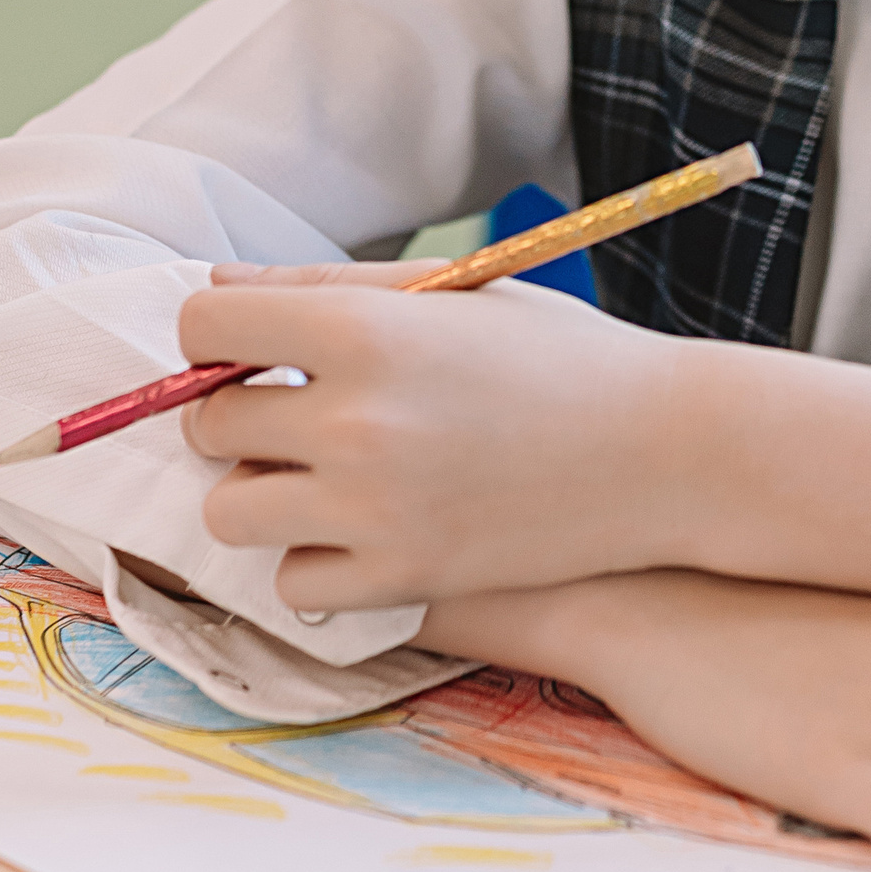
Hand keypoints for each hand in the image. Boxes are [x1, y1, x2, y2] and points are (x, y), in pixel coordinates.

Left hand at [179, 271, 680, 606]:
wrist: (666, 452)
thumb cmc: (561, 357)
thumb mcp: (454, 295)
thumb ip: (326, 289)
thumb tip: (212, 298)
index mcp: (368, 328)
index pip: (203, 330)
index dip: (220, 336)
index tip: (256, 350)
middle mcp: (357, 418)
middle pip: (209, 422)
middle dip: (246, 412)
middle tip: (313, 410)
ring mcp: (374, 507)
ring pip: (230, 509)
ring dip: (268, 490)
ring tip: (334, 472)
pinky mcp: (400, 578)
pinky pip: (291, 582)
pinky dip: (319, 559)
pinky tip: (372, 526)